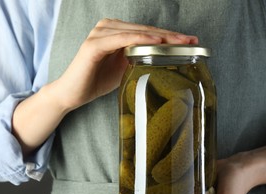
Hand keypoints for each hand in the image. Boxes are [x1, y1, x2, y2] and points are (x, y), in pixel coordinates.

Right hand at [12, 19, 196, 153]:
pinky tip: (156, 43)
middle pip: (147, 30)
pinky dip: (139, 40)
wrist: (73, 94)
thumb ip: (141, 58)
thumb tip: (164, 60)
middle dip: (171, 37)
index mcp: (117, 32)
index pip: (149, 33)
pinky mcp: (94, 45)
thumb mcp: (126, 68)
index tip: (191, 42)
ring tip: (180, 43)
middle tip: (192, 41)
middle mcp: (109, 28)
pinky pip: (121, 39)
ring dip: (160, 37)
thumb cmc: (98, 80)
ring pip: (137, 32)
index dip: (171, 37)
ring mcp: (100, 34)